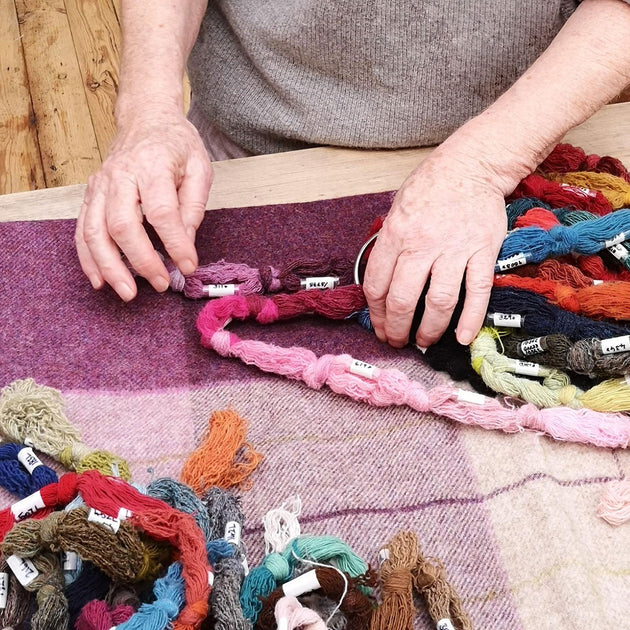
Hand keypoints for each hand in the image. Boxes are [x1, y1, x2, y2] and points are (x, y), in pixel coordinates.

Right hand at [75, 107, 212, 300]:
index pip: (162, 212)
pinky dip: (88, 258)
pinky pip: (82, 230)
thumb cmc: (175, 144)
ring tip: (127, 293)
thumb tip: (186, 243)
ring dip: (110, 267)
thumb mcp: (199, 167)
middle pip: (122, 225)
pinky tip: (100, 280)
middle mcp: (120, 176)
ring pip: (95, 231)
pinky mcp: (90, 195)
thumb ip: (194, 205)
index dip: (175, 243)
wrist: (145, 119)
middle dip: (141, 261)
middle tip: (161, 284)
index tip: (188, 266)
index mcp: (152, 165)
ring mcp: (100, 185)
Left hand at [363, 147, 510, 348]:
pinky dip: (471, 319)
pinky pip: (477, 291)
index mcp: (395, 235)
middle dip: (397, 328)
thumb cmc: (431, 186)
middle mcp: (422, 244)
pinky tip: (463, 337)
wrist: (472, 164)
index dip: (376, 313)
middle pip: (403, 299)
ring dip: (430, 329)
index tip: (380, 326)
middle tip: (398, 341)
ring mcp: (454, 249)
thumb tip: (380, 279)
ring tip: (424, 341)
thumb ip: (388, 244)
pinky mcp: (483, 251)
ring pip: (439, 301)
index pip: (377, 285)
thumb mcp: (397, 209)